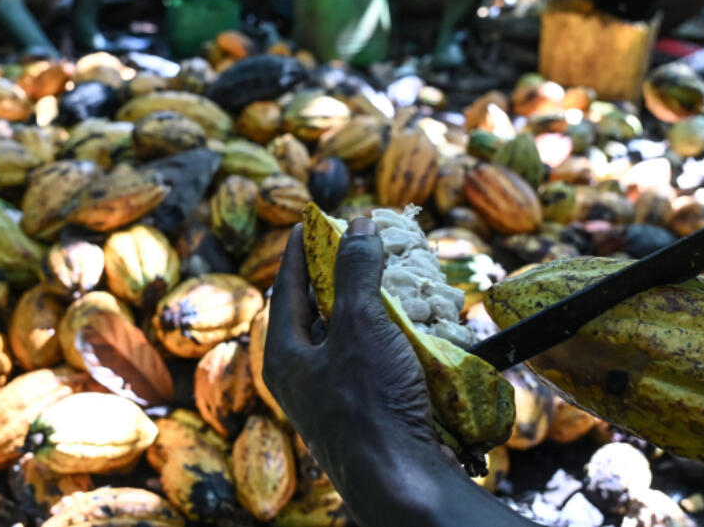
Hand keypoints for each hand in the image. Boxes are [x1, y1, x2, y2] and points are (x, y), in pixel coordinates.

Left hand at [264, 220, 437, 474]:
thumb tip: (357, 224)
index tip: (310, 221)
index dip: (299, 251)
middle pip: (319, 314)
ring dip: (375, 310)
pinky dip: (395, 342)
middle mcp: (305, 380)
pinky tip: (417, 329)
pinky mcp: (371, 415)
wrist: (402, 482)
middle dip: (342, 280)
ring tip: (393, 281)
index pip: (286, 289)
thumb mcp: (360, 325)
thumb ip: (356, 272)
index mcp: (286, 358)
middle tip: (359, 247)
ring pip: (353, 341)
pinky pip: (379, 366)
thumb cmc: (369, 403)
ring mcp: (337, 400)